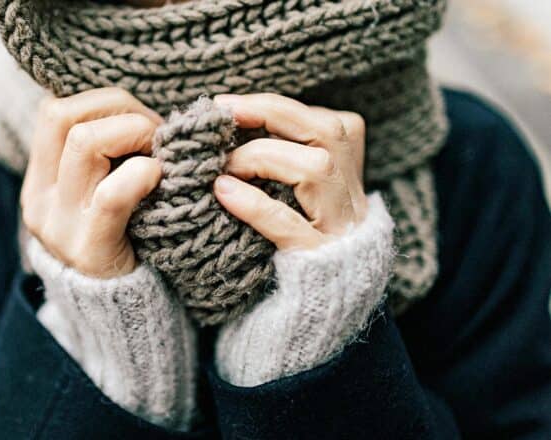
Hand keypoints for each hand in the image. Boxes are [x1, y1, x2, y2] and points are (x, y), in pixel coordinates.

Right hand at [21, 88, 162, 277]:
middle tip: (155, 133)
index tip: (139, 119)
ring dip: (134, 133)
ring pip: (84, 143)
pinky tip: (159, 179)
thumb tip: (139, 108)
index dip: (102, 102)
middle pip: (64, 116)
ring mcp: (60, 224)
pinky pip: (112, 193)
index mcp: (39, 179)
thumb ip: (105, 156)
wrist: (118, 313)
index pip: (53, 110)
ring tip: (159, 155)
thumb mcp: (98, 194)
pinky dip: (142, 173)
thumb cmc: (122, 239)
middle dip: (120, 110)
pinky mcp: (89, 248)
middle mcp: (40, 198)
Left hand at [213, 93, 367, 249]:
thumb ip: (281, 164)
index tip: (228, 104)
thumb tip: (232, 123)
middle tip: (223, 113)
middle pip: (328, 132)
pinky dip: (254, 204)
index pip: (327, 121)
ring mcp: (340, 231)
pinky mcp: (318, 263)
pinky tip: (223, 193)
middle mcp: (352, 199)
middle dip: (272, 113)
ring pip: (317, 169)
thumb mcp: (296, 202)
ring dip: (261, 157)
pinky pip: (288, 225)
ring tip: (222, 168)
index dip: (276, 106)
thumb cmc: (290, 250)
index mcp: (349, 178)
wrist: (313, 317)